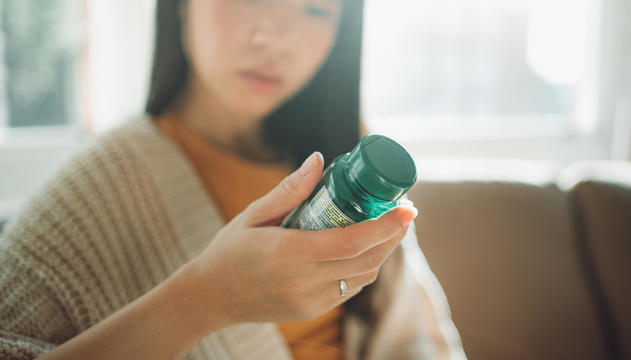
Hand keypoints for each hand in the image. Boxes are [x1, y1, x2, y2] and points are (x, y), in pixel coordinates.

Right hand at [186, 151, 417, 330]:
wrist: (210, 297)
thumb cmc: (229, 251)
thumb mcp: (253, 214)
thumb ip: (289, 190)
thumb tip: (318, 160)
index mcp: (290, 253)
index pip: (353, 241)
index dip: (386, 225)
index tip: (407, 208)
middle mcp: (304, 281)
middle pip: (367, 260)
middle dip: (393, 236)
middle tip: (405, 212)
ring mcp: (310, 301)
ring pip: (362, 277)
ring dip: (382, 252)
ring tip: (389, 228)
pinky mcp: (310, 310)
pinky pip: (348, 289)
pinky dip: (362, 268)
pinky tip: (363, 250)